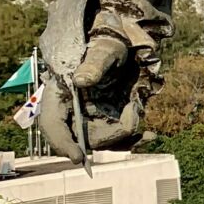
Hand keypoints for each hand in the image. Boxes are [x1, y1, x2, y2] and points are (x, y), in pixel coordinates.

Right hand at [39, 32, 143, 162]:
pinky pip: (118, 140)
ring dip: (125, 135)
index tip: (78, 157)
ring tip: (136, 108)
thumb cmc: (107, 46)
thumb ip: (93, 65)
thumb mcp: (103, 51)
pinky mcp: (108, 122)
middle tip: (132, 114)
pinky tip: (150, 137)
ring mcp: (90, 119)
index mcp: (58, 94)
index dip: (62, 143)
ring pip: (104, 141)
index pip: (52, 124)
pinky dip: (133, 140)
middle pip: (84, 138)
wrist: (125, 47)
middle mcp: (72, 112)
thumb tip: (82, 81)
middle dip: (111, 133)